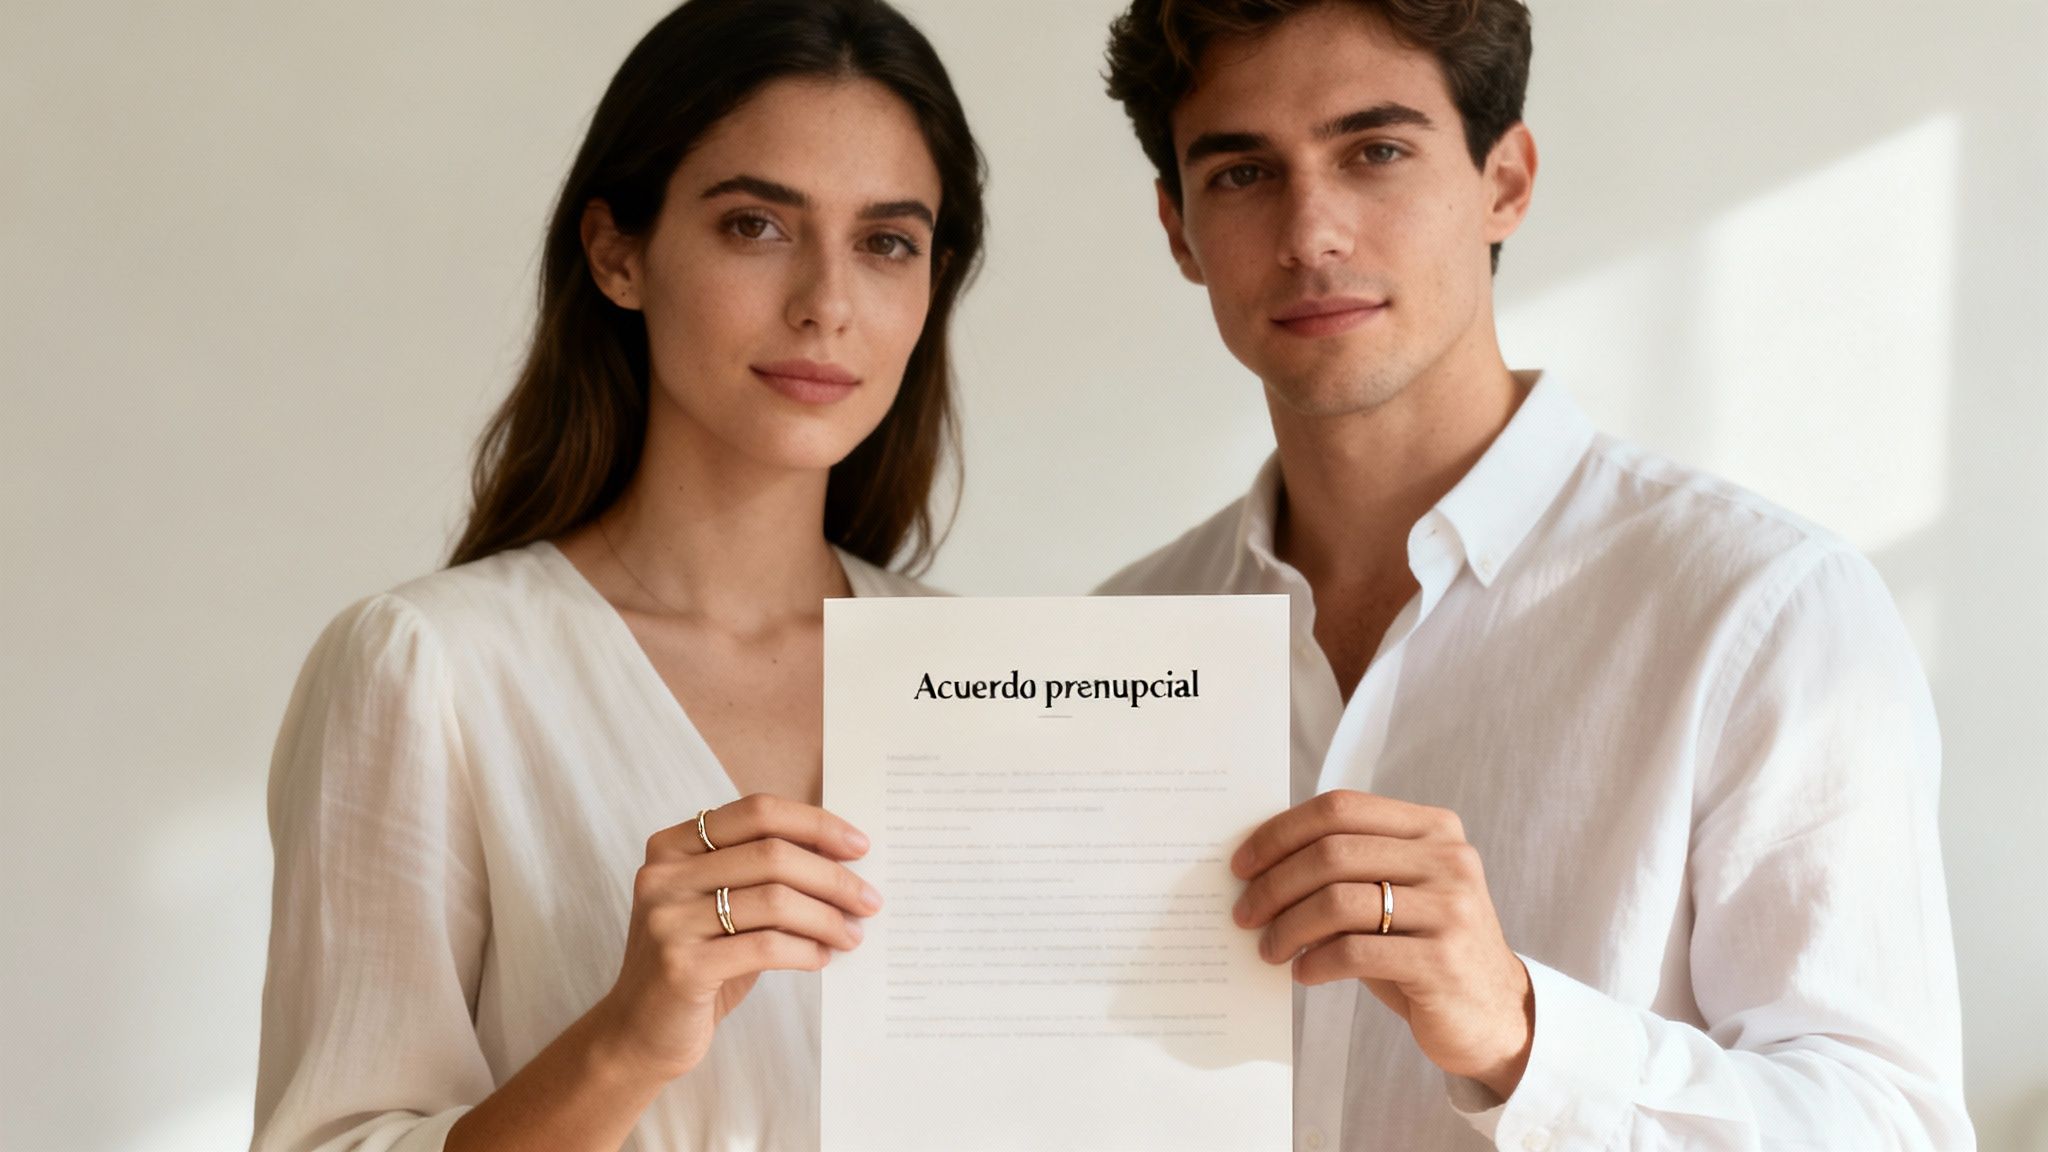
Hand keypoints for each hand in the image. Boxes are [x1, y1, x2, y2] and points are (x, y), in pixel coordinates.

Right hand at [594, 793, 880, 1082]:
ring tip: (852, 934)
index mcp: (672, 845)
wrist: (639, 1032)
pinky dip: (805, 950)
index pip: (757, 812)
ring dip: (827, 918)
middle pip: (772, 855)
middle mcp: (663, 874)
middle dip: (833, 877)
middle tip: (869, 900)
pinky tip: (822, 957)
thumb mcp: (722, 905)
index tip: (860, 846)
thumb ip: (763, 874)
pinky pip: (765, 946)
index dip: (815, 824)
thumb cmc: (698, 960)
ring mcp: (668, 919)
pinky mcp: (681, 966)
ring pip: (774, 900)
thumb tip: (844, 856)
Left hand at [1231, 790, 1533, 1097]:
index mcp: (1433, 828)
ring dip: (1288, 926)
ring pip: (1338, 901)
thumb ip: (1350, 868)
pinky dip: (1316, 961)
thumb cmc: (1425, 948)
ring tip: (1269, 949)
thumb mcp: (1397, 894)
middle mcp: (1448, 858)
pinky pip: (1356, 952)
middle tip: (1244, 913)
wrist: (1496, 1014)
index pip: (1340, 807)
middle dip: (1275, 883)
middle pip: (1332, 852)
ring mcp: (1450, 908)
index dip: (1281, 832)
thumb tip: (1260, 866)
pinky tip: (1303, 972)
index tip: (1242, 864)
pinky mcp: (1443, 960)